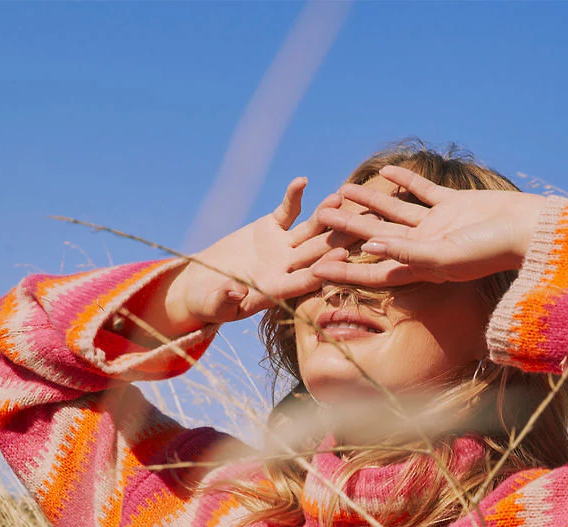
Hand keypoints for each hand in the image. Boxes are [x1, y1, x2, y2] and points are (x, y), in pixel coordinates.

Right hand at [152, 178, 355, 332]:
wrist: (203, 286)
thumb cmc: (207, 303)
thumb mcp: (214, 304)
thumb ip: (225, 299)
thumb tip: (234, 291)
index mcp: (276, 291)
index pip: (304, 281)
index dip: (322, 269)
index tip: (341, 258)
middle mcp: (285, 269)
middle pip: (316, 254)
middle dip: (340, 241)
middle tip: (364, 228)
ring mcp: (281, 248)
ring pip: (308, 231)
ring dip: (324, 216)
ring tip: (338, 200)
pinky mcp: (271, 229)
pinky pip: (286, 211)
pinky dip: (293, 197)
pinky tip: (302, 181)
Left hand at [308, 165, 546, 287]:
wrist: (528, 230)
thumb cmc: (490, 250)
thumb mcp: (446, 256)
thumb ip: (408, 252)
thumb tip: (369, 246)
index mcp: (420, 268)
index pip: (373, 272)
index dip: (344, 272)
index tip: (313, 268)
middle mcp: (424, 248)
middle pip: (376, 239)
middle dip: (346, 231)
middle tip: (318, 218)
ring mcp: (438, 226)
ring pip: (393, 213)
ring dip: (368, 202)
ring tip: (340, 191)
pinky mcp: (453, 205)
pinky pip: (422, 191)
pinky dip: (404, 181)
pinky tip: (384, 170)